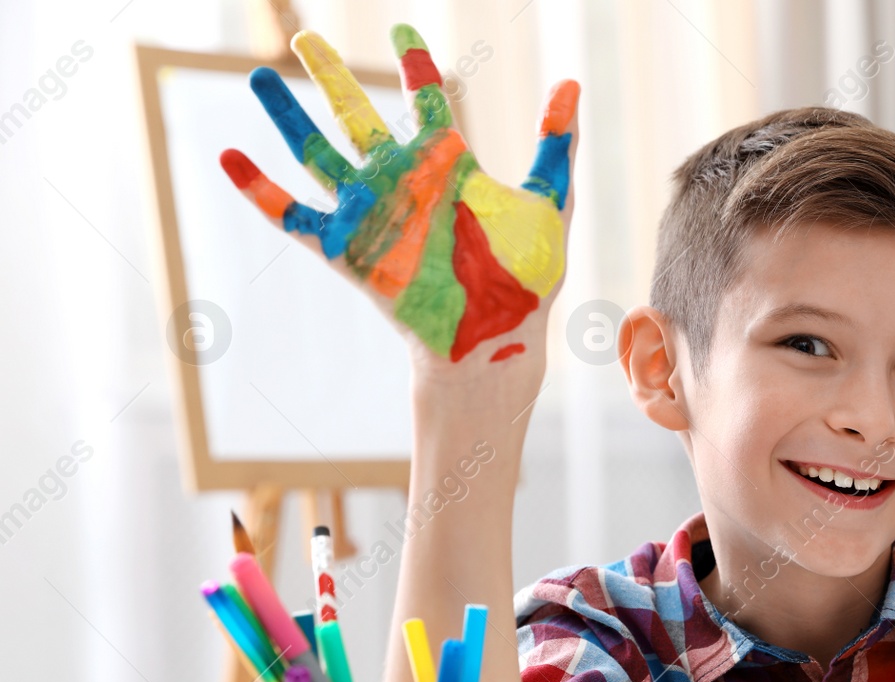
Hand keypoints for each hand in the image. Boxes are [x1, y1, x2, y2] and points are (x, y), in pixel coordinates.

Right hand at [219, 25, 577, 401]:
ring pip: (320, 155)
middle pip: (357, 117)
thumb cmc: (529, 278)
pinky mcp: (351, 252)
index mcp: (449, 167)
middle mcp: (405, 184)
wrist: (501, 339)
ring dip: (288, 117)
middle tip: (305, 36)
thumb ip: (555, 144)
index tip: (404, 34)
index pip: (426, 102)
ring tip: (261, 75)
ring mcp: (374, 216)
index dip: (415, 66)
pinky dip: (260, 190)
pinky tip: (228, 156)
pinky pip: (296, 216)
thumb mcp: (551, 204)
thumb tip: (571, 83)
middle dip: (331, 76)